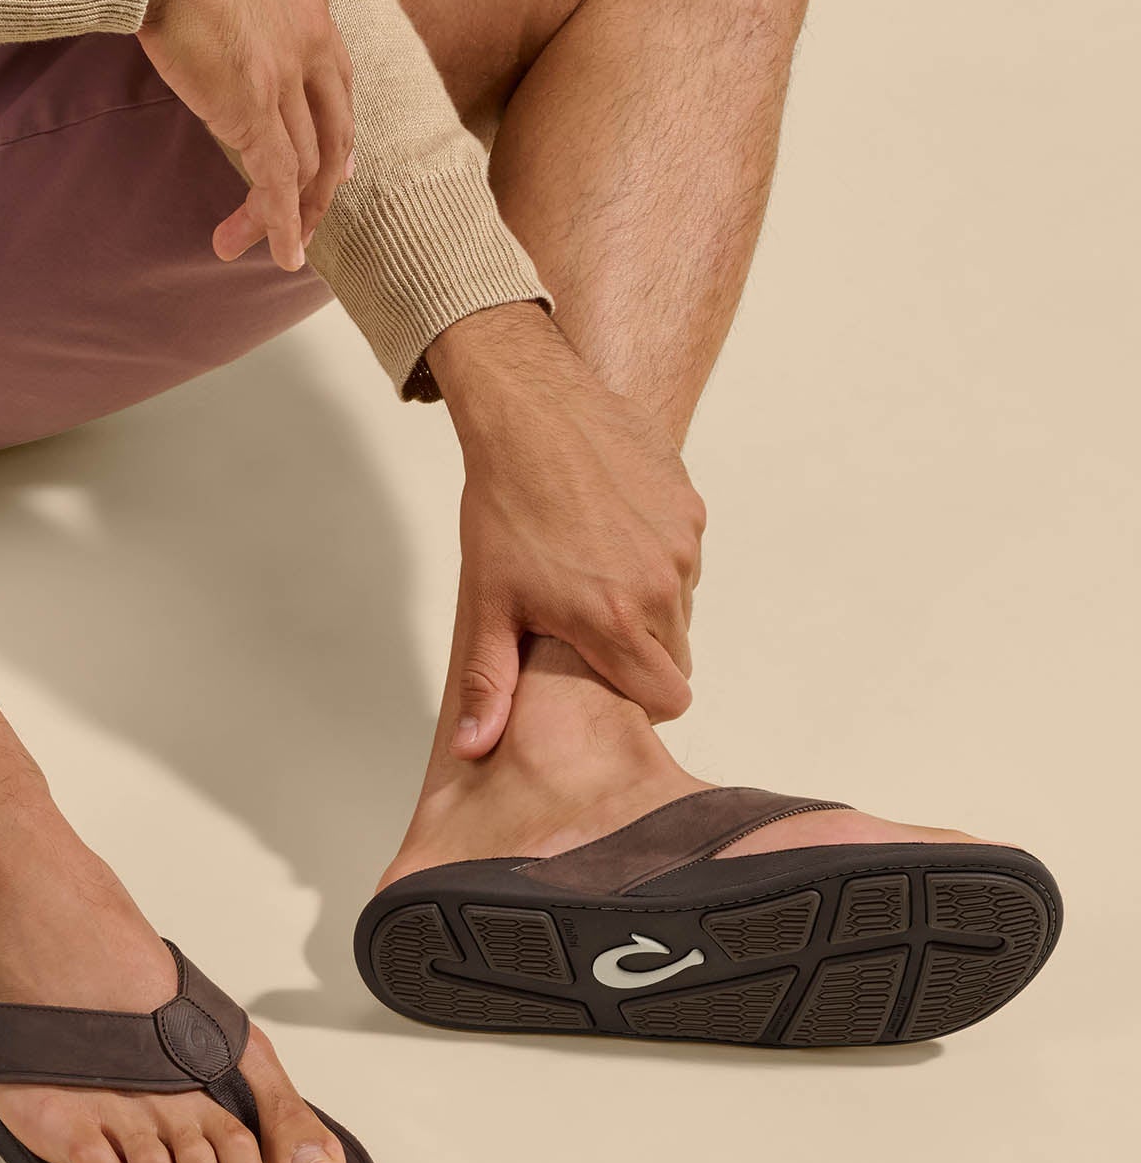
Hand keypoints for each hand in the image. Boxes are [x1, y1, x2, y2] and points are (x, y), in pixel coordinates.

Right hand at [138, 0, 354, 269]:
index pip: (336, 77)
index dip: (333, 126)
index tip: (330, 162)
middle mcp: (313, 39)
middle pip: (331, 130)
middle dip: (321, 184)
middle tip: (304, 219)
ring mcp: (287, 76)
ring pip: (304, 165)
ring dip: (285, 213)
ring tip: (256, 245)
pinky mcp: (252, 108)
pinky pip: (277, 183)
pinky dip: (280, 224)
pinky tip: (277, 254)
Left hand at [430, 303, 705, 750]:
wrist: (530, 413)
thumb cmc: (503, 508)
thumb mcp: (488, 602)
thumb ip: (489, 683)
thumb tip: (473, 748)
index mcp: (615, 622)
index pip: (667, 698)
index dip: (639, 697)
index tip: (606, 679)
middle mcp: (661, 588)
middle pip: (675, 655)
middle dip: (640, 650)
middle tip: (586, 621)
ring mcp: (680, 544)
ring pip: (681, 603)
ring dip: (648, 599)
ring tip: (589, 568)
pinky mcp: (689, 506)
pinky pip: (684, 554)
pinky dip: (655, 552)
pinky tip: (607, 529)